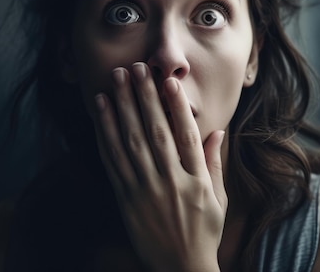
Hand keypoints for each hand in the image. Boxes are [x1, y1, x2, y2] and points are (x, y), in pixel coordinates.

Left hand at [92, 62, 226, 271]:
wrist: (179, 268)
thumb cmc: (203, 232)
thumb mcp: (218, 200)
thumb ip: (214, 164)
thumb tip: (216, 131)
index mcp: (196, 181)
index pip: (187, 136)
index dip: (177, 106)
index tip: (169, 80)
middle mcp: (170, 182)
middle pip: (155, 132)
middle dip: (144, 96)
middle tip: (136, 67)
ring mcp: (145, 190)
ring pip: (131, 142)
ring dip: (122, 107)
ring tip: (116, 79)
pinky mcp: (125, 198)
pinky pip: (113, 162)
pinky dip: (105, 134)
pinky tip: (101, 112)